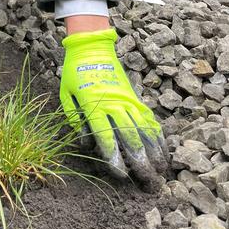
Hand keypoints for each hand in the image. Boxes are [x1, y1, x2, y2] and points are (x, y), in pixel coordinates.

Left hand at [60, 28, 168, 182]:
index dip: (113, 156)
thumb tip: (86, 141)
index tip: (120, 174)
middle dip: (139, 161)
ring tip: (160, 172)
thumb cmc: (74, 72)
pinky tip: (163, 151)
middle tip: (147, 182)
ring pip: (144, 129)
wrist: (92, 47)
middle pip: (130, 135)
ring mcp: (128, 99)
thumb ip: (74, 117)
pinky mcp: (135, 96)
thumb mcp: (65, 93)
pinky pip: (149, 119)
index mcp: (94, 103)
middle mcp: (114, 102)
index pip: (105, 134)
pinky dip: (157, 136)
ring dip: (153, 151)